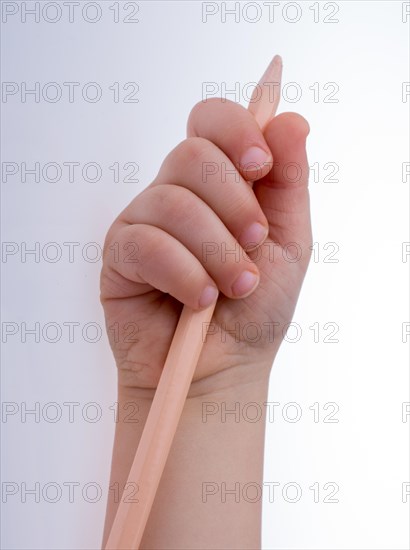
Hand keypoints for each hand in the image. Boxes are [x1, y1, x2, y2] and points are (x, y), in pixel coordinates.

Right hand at [100, 98, 310, 393]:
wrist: (222, 367)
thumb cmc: (255, 309)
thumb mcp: (289, 243)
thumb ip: (289, 183)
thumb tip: (291, 119)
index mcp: (219, 184)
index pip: (212, 121)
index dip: (236, 130)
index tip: (262, 166)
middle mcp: (178, 194)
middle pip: (193, 154)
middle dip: (234, 204)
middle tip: (255, 245)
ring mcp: (144, 221)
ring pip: (173, 202)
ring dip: (216, 251)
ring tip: (234, 288)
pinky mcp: (120, 254)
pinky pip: (147, 243)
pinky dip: (184, 274)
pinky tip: (199, 301)